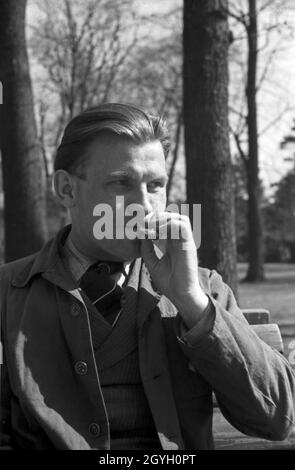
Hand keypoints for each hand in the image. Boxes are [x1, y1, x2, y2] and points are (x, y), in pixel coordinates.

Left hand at [140, 212, 208, 327]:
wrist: (181, 295)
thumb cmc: (169, 282)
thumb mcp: (152, 263)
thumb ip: (147, 249)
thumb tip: (141, 235)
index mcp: (172, 243)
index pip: (164, 223)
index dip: (152, 221)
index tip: (139, 228)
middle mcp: (179, 240)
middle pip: (171, 216)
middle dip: (156, 217)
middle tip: (143, 224)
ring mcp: (185, 241)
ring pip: (178, 217)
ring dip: (163, 218)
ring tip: (150, 227)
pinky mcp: (189, 244)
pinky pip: (182, 225)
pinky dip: (168, 224)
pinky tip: (157, 234)